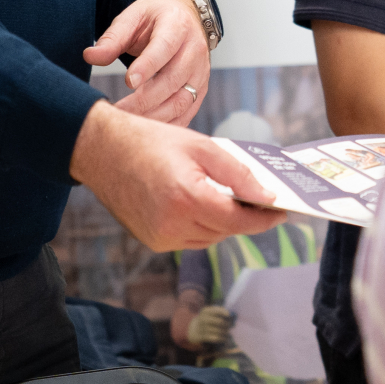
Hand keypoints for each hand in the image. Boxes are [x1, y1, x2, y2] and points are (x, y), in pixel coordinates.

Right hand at [68, 101, 280, 250]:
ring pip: (209, 238)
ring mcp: (159, 237)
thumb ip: (237, 172)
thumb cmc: (151, 142)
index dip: (263, 219)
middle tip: (260, 199)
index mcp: (186, 197)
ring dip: (223, 222)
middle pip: (225, 230)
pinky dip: (202, 225)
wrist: (101, 150)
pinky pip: (190, 239)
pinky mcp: (152, 241)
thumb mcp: (201, 146)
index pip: (237, 220)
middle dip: (245, 217)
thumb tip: (266, 196)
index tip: (282, 212)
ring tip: (231, 199)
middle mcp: (172, 224)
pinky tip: (202, 204)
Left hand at [86, 0, 210, 125]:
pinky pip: (186, 114)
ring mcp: (200, 73)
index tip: (128, 82)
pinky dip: (167, 125)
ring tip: (128, 123)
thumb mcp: (132, 18)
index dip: (148, 67)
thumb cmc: (156, 17)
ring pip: (181, 101)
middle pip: (172, 81)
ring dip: (154, 116)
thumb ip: (112, 39)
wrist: (184, 17)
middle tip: (118, 111)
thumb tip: (90, 56)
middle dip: (144, 100)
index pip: (164, 49)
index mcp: (177, 26)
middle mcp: (194, 51)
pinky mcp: (200, 90)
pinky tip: (146, 129)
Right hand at [187, 304, 233, 350]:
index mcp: (205, 311)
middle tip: (231, 326)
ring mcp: (202, 328)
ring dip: (225, 332)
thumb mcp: (211, 313)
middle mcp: (203, 319)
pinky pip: (215, 338)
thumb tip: (234, 315)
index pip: (217, 310)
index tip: (229, 315)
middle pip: (220, 322)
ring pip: (218, 331)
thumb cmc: (207, 320)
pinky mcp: (202, 336)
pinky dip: (222, 338)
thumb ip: (221, 312)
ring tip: (228, 332)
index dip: (225, 313)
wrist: (194, 329)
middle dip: (227, 324)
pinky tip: (225, 338)